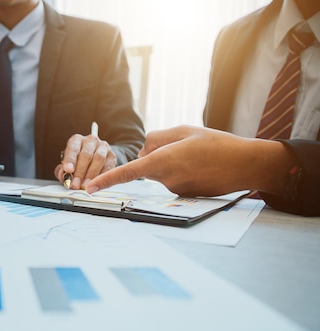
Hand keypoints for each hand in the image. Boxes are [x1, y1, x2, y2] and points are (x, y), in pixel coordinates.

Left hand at [54, 132, 116, 188]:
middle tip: (75, 184)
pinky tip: (97, 183)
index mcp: (77, 140)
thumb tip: (63, 176)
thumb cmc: (78, 161)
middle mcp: (90, 141)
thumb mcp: (67, 165)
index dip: (70, 160)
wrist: (94, 158)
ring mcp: (103, 147)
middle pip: (86, 155)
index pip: (73, 148)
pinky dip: (102, 176)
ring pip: (99, 159)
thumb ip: (62, 171)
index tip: (68, 170)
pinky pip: (108, 166)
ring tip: (85, 186)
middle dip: (80, 172)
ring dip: (91, 174)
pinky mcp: (112, 156)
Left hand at [84, 125, 295, 196]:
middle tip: (184, 146)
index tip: (90, 190)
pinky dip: (180, 172)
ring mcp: (175, 189)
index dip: (106, 181)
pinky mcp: (184, 195)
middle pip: (147, 165)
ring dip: (170, 163)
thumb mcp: (184, 130)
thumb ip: (157, 138)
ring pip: (160, 172)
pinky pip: (172, 180)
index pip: (128, 172)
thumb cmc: (217, 144)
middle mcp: (166, 178)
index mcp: (164, 160)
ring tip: (197, 156)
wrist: (245, 165)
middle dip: (155, 155)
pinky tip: (200, 167)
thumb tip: (142, 150)